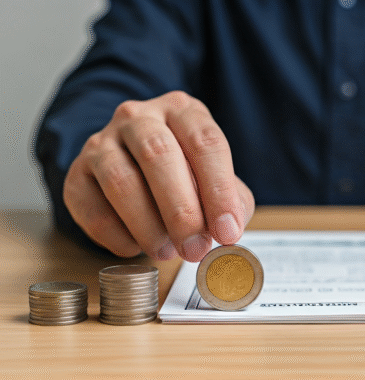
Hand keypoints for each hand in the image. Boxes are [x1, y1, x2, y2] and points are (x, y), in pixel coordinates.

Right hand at [63, 91, 254, 261]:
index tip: (227, 232)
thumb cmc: (185, 174)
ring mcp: (102, 142)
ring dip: (148, 226)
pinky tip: (136, 246)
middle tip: (195, 249)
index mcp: (182, 111)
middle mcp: (139, 117)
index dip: (219, 191)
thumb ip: (232, 201)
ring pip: (121, 181)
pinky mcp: (76, 173)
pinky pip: (92, 208)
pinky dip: (117, 236)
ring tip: (167, 252)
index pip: (205, 142)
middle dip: (181, 211)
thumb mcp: (217, 179)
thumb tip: (229, 229)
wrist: (133, 166)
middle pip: (159, 154)